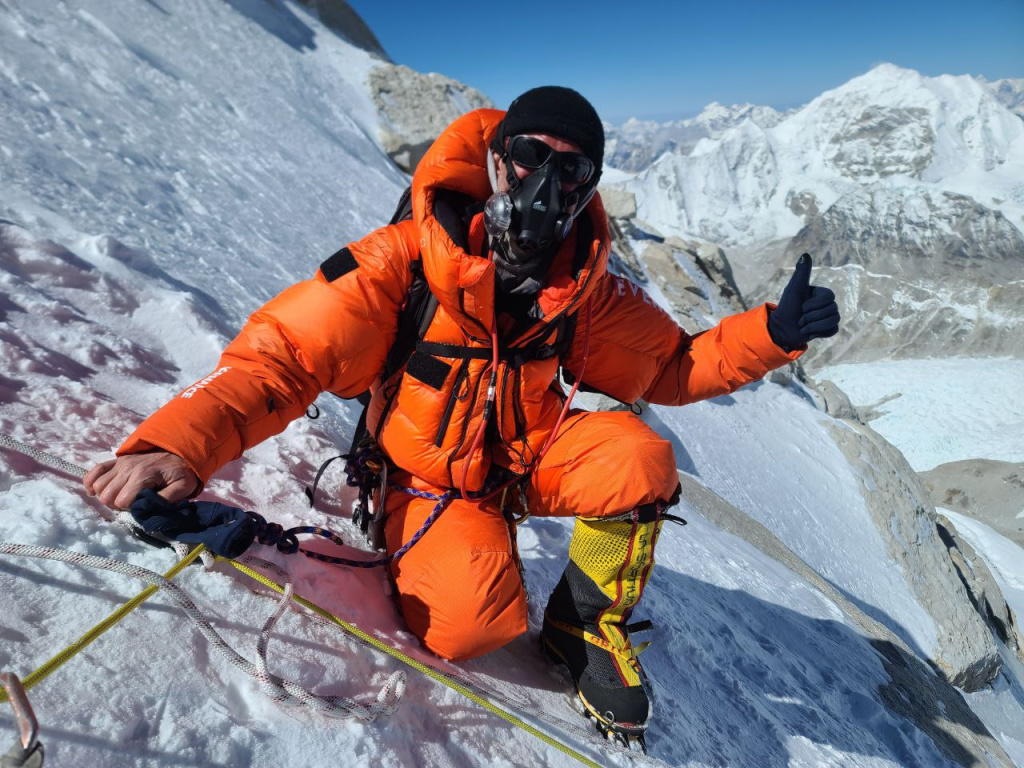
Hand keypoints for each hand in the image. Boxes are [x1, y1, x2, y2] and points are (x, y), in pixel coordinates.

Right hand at [84, 451, 198, 509]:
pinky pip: (95, 471)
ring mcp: (120, 463)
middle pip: (106, 495)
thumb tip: (148, 508)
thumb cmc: (181, 472)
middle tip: (129, 504)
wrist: (180, 450)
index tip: (140, 507)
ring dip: (105, 496)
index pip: (122, 501)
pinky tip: (97, 491)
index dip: (129, 510)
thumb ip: (168, 499)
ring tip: (119, 498)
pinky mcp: (117, 461)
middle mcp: (128, 468)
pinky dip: (91, 482)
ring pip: (98, 485)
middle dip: (115, 505)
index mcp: (143, 475)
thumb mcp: (184, 486)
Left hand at [767, 254, 839, 351]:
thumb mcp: (794, 289)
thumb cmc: (787, 307)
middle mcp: (827, 303)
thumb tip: (805, 254)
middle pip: (833, 310)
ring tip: (803, 325)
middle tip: (800, 317)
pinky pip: (833, 330)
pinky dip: (819, 332)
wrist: (781, 328)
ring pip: (834, 320)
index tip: (802, 306)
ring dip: (814, 325)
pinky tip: (809, 331)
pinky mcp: (829, 329)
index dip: (814, 304)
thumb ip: (801, 273)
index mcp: (821, 293)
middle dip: (812, 316)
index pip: (830, 297)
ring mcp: (829, 316)